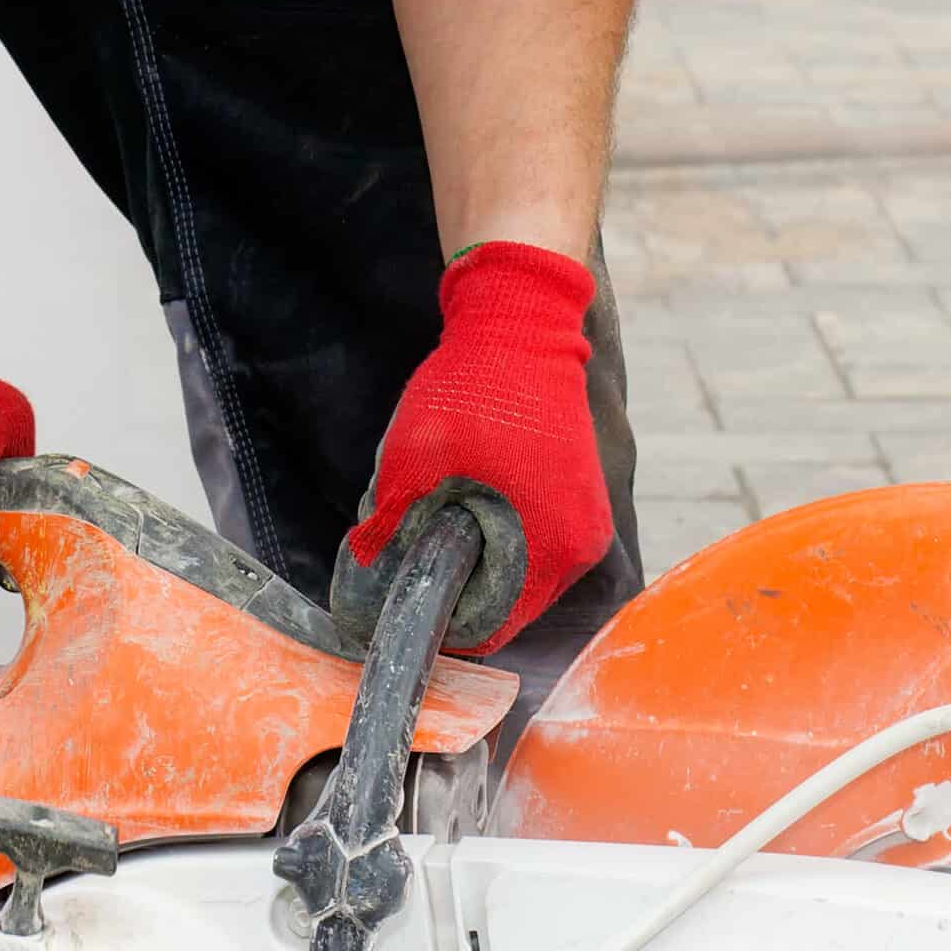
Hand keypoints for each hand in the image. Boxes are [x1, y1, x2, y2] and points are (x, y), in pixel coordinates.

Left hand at [339, 242, 608, 654]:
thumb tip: (364, 573)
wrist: (522, 323)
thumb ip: (389, 529)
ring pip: (518, 575)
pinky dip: (497, 534)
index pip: (489, 627)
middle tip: (409, 546)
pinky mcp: (580, 501)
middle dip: (455, 585)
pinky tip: (466, 497)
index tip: (400, 589)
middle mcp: (581, 547)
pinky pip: (533, 544)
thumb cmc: (474, 390)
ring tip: (438, 514)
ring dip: (475, 559)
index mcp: (551, 549)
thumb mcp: (411, 464)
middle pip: (506, 604)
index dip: (437, 617)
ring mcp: (586, 523)